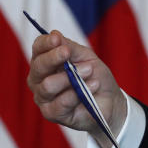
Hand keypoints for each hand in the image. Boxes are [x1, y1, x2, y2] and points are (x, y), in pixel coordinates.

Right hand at [27, 30, 126, 147]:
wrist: (109, 100)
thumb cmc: (94, 76)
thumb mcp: (85, 56)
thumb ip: (69, 47)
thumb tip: (54, 34)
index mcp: (44, 62)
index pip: (38, 48)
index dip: (45, 43)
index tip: (57, 39)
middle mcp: (38, 80)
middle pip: (38, 66)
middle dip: (55, 58)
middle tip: (70, 54)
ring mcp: (43, 98)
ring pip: (48, 85)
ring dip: (71, 77)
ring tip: (89, 72)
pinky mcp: (51, 113)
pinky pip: (61, 102)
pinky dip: (78, 93)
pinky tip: (93, 86)